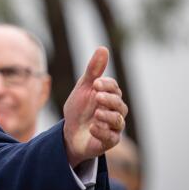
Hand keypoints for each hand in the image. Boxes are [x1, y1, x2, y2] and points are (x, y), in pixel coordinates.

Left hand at [62, 47, 127, 166]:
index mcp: (109, 97)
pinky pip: (111, 137)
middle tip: (97, 97)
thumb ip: (93, 71)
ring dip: (107, 116)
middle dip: (109, 100)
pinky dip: (102, 131)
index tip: (95, 83)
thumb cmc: (79, 109)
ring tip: (96, 114)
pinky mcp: (108, 141)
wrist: (69, 133)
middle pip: (120, 104)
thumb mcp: (83, 88)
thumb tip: (103, 48)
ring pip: (118, 121)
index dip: (107, 85)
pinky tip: (92, 127)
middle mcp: (115, 111)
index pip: (114, 88)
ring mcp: (113, 127)